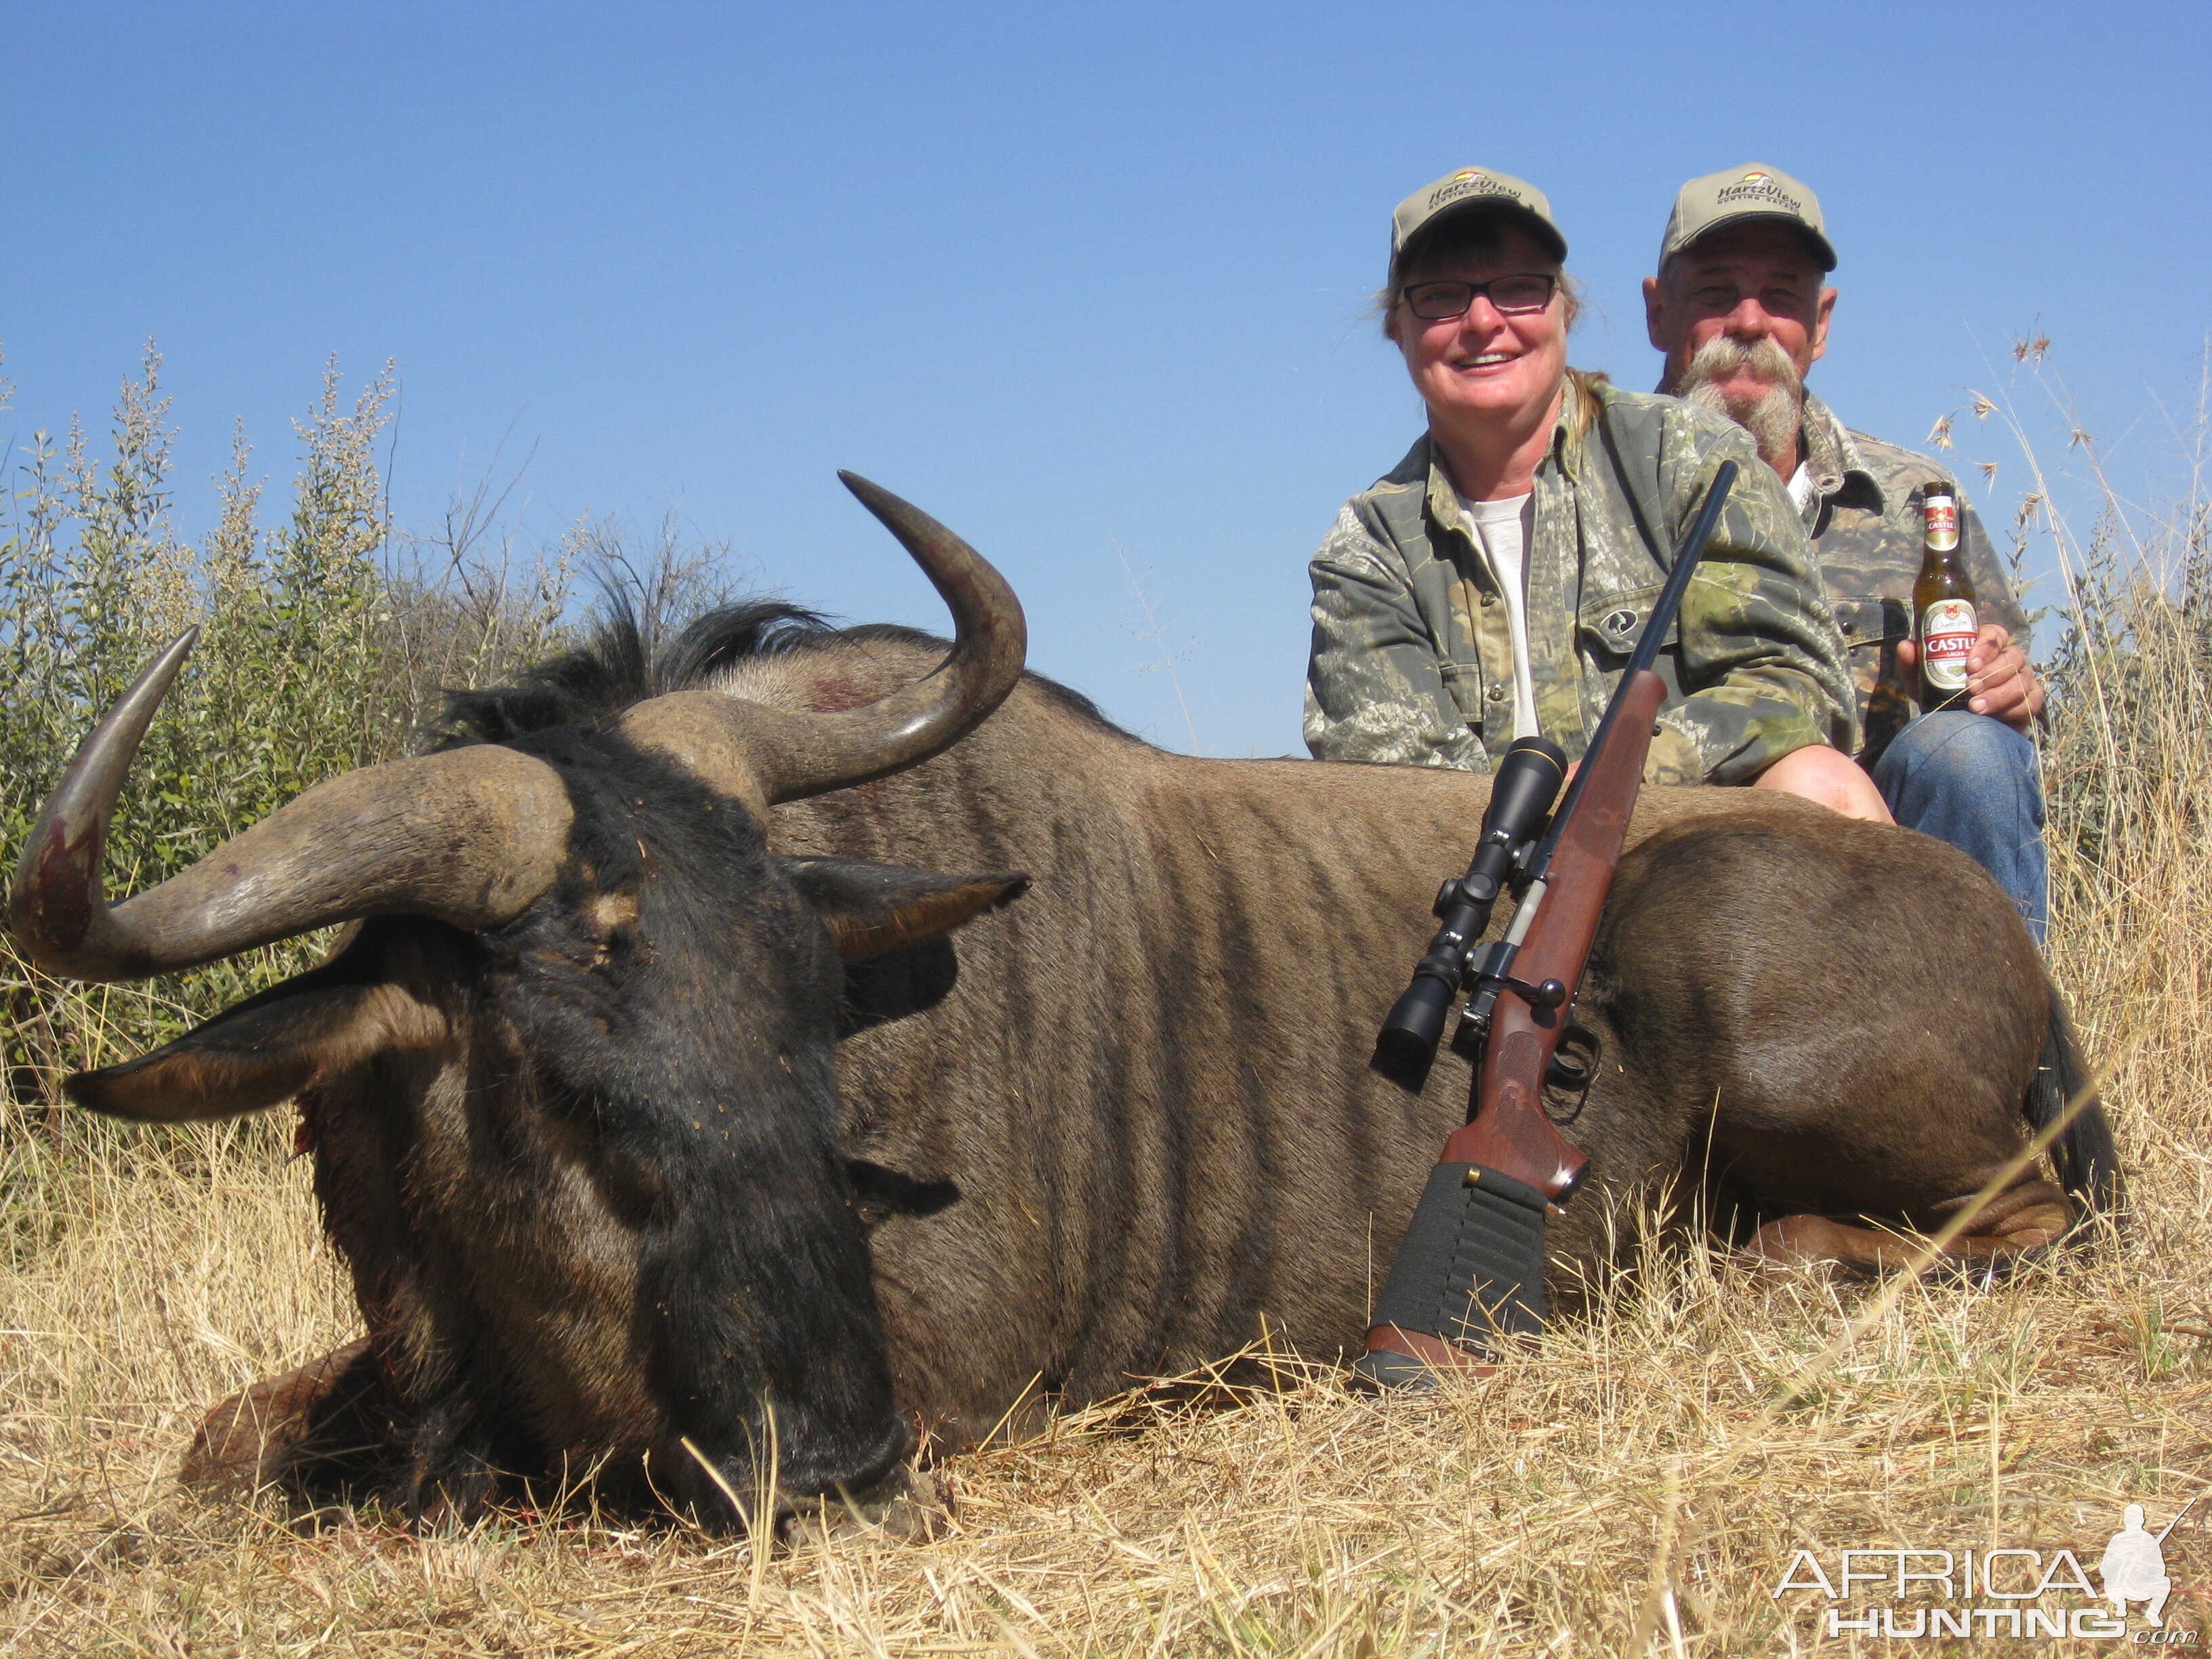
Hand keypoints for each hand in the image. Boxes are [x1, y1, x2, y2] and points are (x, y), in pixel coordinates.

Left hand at [1896, 623, 2042, 730]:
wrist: (1959, 726)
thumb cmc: (1942, 695)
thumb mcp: (1922, 681)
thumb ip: (1913, 664)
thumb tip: (1906, 646)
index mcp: (1986, 646)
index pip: (1995, 634)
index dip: (1985, 646)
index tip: (1969, 664)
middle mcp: (2009, 658)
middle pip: (2012, 656)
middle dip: (1991, 673)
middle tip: (1971, 688)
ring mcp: (2023, 677)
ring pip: (2022, 679)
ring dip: (1999, 694)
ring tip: (1976, 707)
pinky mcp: (2031, 699)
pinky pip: (2031, 701)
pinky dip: (2012, 709)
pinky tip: (1994, 717)